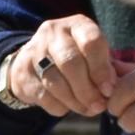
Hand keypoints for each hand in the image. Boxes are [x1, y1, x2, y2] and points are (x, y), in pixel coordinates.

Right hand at [3, 14, 119, 117]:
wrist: (35, 62)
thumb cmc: (77, 59)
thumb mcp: (94, 55)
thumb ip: (107, 69)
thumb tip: (112, 89)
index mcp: (77, 25)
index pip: (91, 41)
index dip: (101, 69)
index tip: (109, 89)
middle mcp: (53, 32)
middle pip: (70, 62)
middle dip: (87, 89)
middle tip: (99, 105)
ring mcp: (34, 51)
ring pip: (55, 82)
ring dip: (75, 101)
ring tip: (87, 109)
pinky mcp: (22, 72)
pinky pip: (43, 95)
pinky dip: (59, 106)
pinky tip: (68, 107)